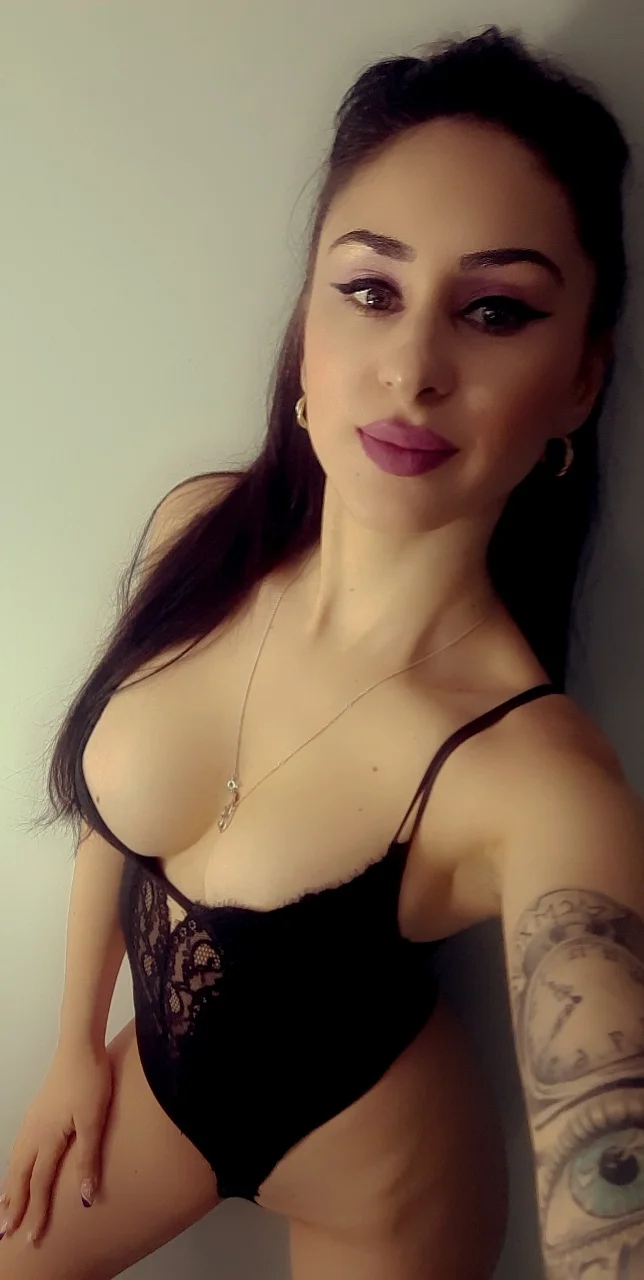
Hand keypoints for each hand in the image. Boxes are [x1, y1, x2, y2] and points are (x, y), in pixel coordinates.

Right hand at [0, 1040, 113, 1242]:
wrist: (79, 1046)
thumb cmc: (90, 1080)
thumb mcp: (94, 1121)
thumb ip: (88, 1159)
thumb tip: (85, 1198)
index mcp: (47, 1139)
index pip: (39, 1185)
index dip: (36, 1213)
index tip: (31, 1238)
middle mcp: (34, 1133)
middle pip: (20, 1177)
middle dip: (13, 1206)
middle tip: (4, 1233)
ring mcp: (33, 1120)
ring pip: (16, 1162)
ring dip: (10, 1187)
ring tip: (4, 1207)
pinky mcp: (37, 1111)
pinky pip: (18, 1147)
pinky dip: (14, 1166)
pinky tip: (17, 1166)